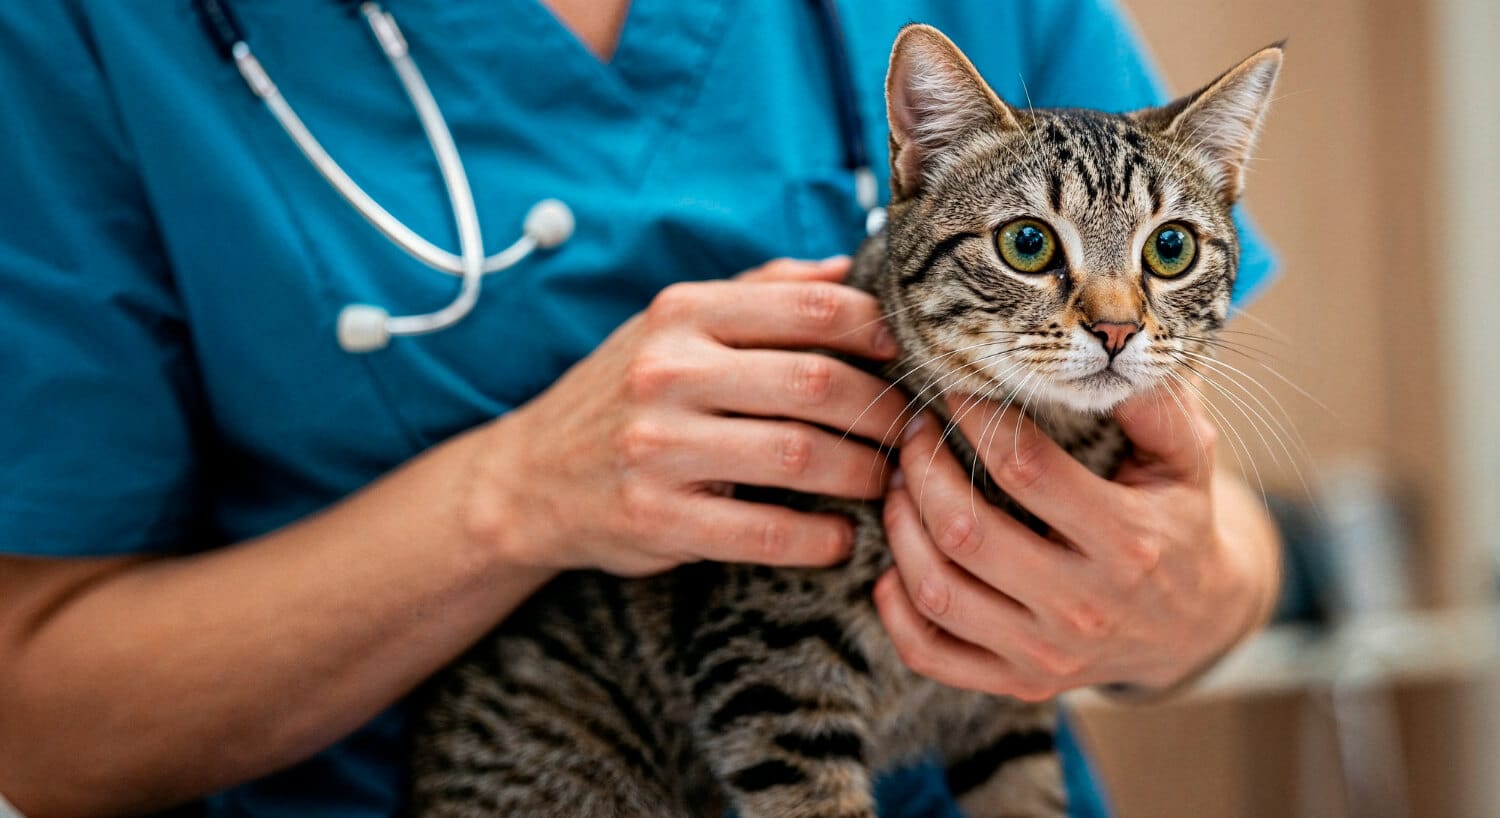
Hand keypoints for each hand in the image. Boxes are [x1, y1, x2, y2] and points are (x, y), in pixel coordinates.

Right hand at [463, 257, 909, 576]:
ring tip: (882, 482)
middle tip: (908, 433)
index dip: (878, 332)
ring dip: (863, 475)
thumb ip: (759, 293)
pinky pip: (767, 532)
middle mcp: (668, 372)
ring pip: (802, 456)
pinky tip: (838, 537)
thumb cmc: (620, 394)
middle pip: (818, 383)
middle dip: (883, 412)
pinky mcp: (658, 518)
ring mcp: (659, 447)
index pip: (811, 308)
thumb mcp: (672, 325)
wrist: (527, 478)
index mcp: (683, 314)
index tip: (905, 358)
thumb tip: (849, 268)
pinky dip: (820, 539)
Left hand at [873, 383, 1272, 699]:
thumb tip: (1110, 351)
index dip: (975, 419)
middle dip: (923, 471)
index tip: (952, 387)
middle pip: (966, 532)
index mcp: (1127, 541)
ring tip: (900, 485)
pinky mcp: (1020, 682)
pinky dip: (896, 611)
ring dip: (902, 530)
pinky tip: (893, 566)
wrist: (1196, 624)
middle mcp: (1084, 605)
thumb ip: (1158, 406)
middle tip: (914, 434)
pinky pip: (932, 654)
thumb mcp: (1188, 460)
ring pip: (938, 592)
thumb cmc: (1178, 520)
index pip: (1024, 469)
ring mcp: (1048, 652)